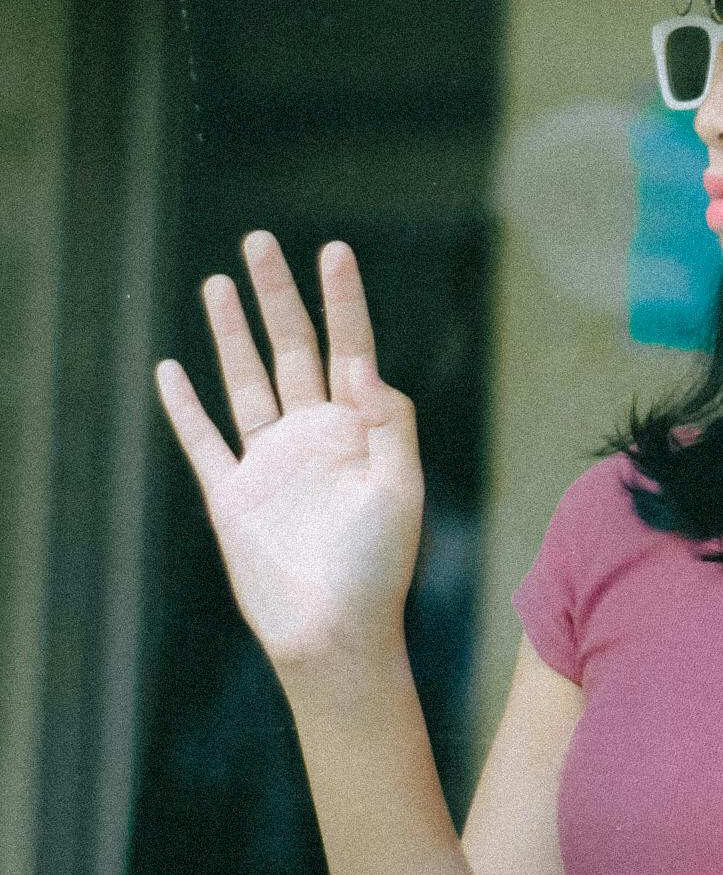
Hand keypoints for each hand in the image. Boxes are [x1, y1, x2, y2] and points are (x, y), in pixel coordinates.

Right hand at [154, 232, 424, 679]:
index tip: (334, 249)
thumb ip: (391, 425)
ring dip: (231, 332)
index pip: (350, 346)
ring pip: (246, 379)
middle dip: (277, 295)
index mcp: (360, 427)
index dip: (342, 298)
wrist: (333, 633)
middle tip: (260, 241)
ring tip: (218, 282)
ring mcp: (270, 460)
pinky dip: (184, 405)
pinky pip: (203, 438)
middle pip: (292, 347)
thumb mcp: (400, 489)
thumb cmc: (378, 568)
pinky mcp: (231, 492)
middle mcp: (314, 433)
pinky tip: (170, 368)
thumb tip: (364, 368)